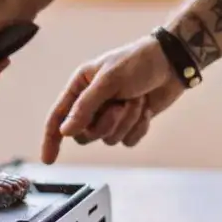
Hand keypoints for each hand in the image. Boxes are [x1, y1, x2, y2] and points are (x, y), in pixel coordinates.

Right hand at [42, 35, 183, 163]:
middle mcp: (93, 102)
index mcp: (81, 86)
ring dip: (126, 121)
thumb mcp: (108, 81)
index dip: (51, 139)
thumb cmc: (139, 62)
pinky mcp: (130, 123)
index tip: (48, 159)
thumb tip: (65, 131)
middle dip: (105, 124)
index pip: (58, 117)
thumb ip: (84, 107)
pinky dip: (138, 127)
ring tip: (136, 100)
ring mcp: (111, 114)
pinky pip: (127, 141)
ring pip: (109, 139)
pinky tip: (146, 109)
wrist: (173, 63)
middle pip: (85, 134)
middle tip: (119, 106)